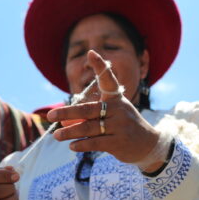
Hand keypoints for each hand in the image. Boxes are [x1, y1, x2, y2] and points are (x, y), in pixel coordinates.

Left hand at [47, 50, 162, 170]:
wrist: (148, 144)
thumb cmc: (123, 126)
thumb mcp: (110, 116)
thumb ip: (88, 117)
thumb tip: (63, 123)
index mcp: (116, 99)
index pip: (108, 80)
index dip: (100, 66)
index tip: (91, 53)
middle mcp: (118, 109)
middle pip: (88, 109)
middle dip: (67, 112)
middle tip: (50, 115)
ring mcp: (119, 126)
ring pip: (89, 128)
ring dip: (70, 132)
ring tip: (56, 135)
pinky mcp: (119, 142)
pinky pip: (95, 143)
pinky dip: (81, 144)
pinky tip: (72, 146)